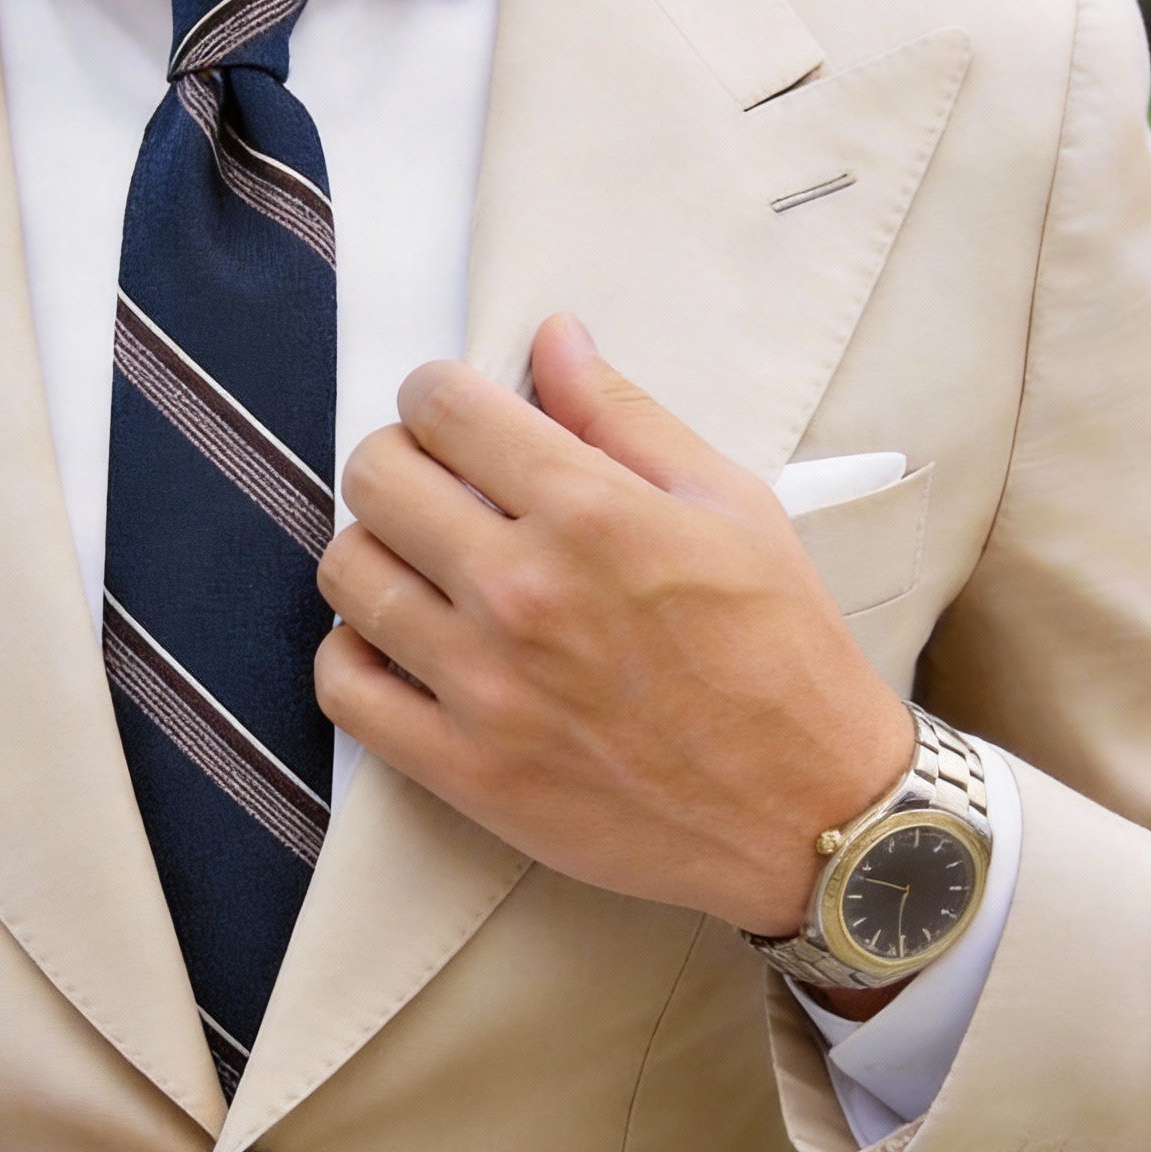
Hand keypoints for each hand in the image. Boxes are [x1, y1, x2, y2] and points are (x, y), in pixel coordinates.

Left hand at [313, 314, 913, 938]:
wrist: (808, 813)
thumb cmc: (781, 654)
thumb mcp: (730, 506)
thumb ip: (624, 417)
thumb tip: (552, 338)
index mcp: (590, 514)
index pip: (444, 408)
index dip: (436, 394)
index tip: (451, 414)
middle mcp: (521, 592)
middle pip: (376, 479)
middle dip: (397, 459)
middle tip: (434, 483)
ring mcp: (482, 686)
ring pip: (347, 574)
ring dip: (372, 550)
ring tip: (419, 564)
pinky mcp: (462, 768)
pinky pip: (342, 687)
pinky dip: (352, 653)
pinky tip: (398, 642)